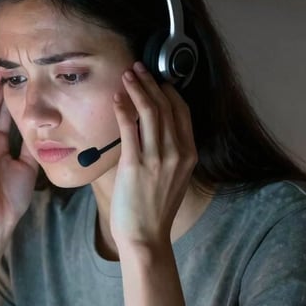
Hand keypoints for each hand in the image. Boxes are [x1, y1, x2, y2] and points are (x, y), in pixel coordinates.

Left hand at [109, 61, 196, 250]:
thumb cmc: (154, 210)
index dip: (168, 91)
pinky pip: (129, 128)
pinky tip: (117, 98)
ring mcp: (157, 159)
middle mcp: (177, 154)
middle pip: (165, 107)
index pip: (182, 112)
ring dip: (137, 89)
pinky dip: (123, 109)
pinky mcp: (135, 165)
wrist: (146, 237)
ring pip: (149, 112)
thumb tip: (155, 130)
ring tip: (127, 76)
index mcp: (189, 155)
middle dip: (150, 83)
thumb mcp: (173, 179)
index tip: (156, 79)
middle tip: (137, 69)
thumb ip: (170, 154)